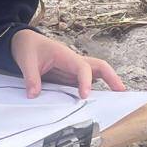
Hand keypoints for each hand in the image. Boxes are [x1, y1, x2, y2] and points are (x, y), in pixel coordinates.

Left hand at [10, 29, 125, 97]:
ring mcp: (73, 69)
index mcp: (65, 55)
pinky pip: (86, 83)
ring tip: (115, 102)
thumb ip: (31, 77)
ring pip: (96, 74)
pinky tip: (96, 104)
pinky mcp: (70, 76)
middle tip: (121, 92)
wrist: (25, 42)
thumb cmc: (28, 47)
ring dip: (107, 84)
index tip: (85, 95)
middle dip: (112, 78)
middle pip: (100, 66)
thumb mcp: (25, 61)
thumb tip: (34, 95)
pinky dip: (94, 91)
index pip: (82, 67)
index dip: (86, 81)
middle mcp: (74, 61)